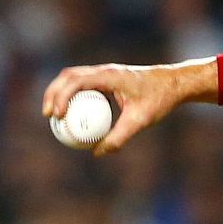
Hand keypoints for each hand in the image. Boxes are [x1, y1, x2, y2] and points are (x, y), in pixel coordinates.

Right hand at [42, 58, 217, 155]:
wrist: (175, 84)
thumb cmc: (160, 99)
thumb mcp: (141, 120)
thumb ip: (120, 137)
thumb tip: (98, 153)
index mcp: (111, 75)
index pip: (77, 81)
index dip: (61, 96)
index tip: (56, 115)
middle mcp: (105, 70)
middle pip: (68, 76)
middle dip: (53, 93)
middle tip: (48, 116)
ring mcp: (106, 73)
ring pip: (74, 77)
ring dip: (60, 92)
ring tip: (54, 116)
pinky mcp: (108, 78)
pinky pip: (84, 84)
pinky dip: (73, 96)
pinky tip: (73, 115)